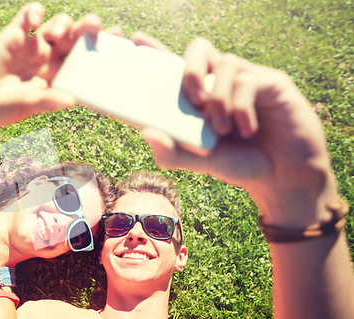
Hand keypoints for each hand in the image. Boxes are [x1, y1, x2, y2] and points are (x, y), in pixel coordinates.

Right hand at [0, 2, 101, 130]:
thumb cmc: (8, 109)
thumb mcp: (28, 107)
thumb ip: (47, 101)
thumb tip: (71, 101)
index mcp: (63, 73)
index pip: (88, 57)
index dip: (102, 47)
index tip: (120, 40)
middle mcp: (53, 55)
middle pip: (77, 36)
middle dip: (88, 28)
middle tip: (95, 27)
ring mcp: (35, 43)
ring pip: (57, 23)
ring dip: (62, 24)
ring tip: (58, 35)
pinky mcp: (15, 34)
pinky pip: (27, 16)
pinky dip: (33, 12)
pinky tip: (34, 19)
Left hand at [132, 34, 337, 227]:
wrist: (284, 176)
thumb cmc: (241, 165)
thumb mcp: (203, 163)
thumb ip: (174, 153)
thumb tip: (145, 132)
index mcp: (201, 97)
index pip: (175, 67)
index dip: (157, 51)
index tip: (136, 39)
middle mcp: (221, 83)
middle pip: (199, 49)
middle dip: (188, 70)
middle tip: (193, 101)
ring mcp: (247, 79)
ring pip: (223, 65)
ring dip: (217, 100)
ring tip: (222, 129)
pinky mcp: (271, 83)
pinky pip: (248, 80)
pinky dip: (241, 108)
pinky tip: (247, 130)